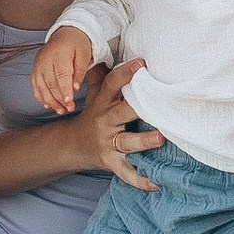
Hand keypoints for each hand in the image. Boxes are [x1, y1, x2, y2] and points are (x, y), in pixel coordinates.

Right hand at [32, 27, 92, 114]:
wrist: (65, 34)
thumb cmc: (77, 44)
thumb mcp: (84, 54)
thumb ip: (80, 71)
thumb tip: (75, 87)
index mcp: (59, 54)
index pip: (60, 75)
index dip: (64, 90)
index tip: (68, 101)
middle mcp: (45, 59)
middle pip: (50, 82)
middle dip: (59, 98)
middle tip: (68, 108)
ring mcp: (38, 65)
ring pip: (41, 86)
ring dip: (50, 101)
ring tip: (60, 110)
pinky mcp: (35, 69)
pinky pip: (35, 85)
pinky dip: (40, 96)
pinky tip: (48, 105)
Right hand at [74, 59, 161, 190]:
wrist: (72, 145)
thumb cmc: (92, 115)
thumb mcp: (94, 94)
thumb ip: (103, 74)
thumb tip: (107, 49)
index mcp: (103, 103)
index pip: (114, 84)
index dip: (127, 73)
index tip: (142, 62)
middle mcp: (105, 122)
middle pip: (122, 112)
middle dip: (137, 108)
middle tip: (159, 102)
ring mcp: (108, 143)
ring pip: (127, 142)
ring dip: (144, 141)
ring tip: (160, 138)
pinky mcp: (111, 161)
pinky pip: (126, 172)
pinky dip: (140, 179)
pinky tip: (155, 184)